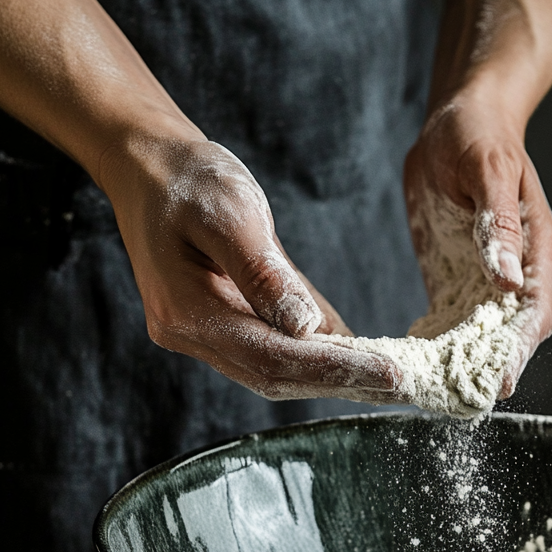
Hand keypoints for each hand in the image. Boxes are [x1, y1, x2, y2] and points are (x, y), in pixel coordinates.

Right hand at [99, 128, 401, 399]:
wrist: (148, 167)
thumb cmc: (187, 179)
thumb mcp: (230, 211)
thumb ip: (264, 272)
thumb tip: (306, 328)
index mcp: (188, 310)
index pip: (273, 358)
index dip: (333, 371)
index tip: (390, 373)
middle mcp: (190, 333)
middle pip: (274, 376)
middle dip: (341, 382)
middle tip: (403, 384)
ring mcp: (199, 334)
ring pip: (273, 372)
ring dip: (330, 378)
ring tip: (386, 378)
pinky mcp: (216, 324)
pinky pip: (269, 352)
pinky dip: (312, 359)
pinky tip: (353, 359)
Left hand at [403, 92, 551, 397]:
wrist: (458, 122)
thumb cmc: (478, 136)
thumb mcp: (488, 172)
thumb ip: (500, 226)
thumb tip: (508, 280)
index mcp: (534, 252)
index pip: (533, 315)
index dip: (518, 352)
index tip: (499, 384)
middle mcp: (513, 275)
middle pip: (506, 337)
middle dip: (484, 370)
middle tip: (454, 402)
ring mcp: (484, 280)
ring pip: (476, 337)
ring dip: (456, 365)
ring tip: (427, 395)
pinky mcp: (456, 279)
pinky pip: (448, 322)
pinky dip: (434, 344)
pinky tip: (410, 361)